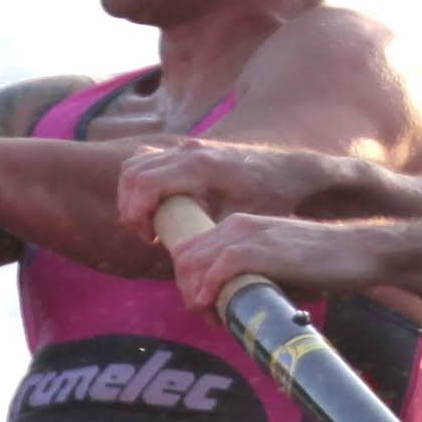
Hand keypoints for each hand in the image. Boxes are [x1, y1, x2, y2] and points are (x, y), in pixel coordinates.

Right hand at [116, 135, 364, 234]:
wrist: (290, 170)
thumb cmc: (272, 196)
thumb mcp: (244, 222)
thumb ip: (214, 241)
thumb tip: (193, 274)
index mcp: (202, 167)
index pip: (145, 182)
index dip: (136, 213)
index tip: (151, 238)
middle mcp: (190, 151)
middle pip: (133, 172)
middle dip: (131, 208)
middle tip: (149, 236)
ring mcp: (187, 146)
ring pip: (136, 163)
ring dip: (133, 195)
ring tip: (151, 224)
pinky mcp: (187, 149)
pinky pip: (148, 159)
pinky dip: (141, 183)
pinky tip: (158, 208)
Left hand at [171, 212, 374, 311]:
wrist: (357, 250)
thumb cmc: (321, 264)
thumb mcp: (276, 265)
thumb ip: (251, 276)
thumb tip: (231, 305)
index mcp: (239, 226)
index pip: (191, 249)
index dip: (189, 281)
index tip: (206, 306)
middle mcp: (237, 225)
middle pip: (185, 257)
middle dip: (187, 290)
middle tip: (207, 316)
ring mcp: (247, 235)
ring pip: (194, 262)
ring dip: (195, 294)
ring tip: (212, 317)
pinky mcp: (259, 249)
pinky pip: (217, 268)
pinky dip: (207, 289)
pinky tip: (210, 306)